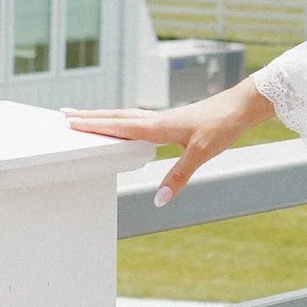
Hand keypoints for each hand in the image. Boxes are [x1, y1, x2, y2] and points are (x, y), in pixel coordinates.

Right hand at [71, 79, 269, 204]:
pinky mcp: (172, 120)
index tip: (70, 123)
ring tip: (85, 117)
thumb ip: (178, 176)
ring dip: (104, 117)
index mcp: (158, 126)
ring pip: (126, 116)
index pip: (119, 126)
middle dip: (89, 117)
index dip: (94, 125)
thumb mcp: (200, 153)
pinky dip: (122, 120)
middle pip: (116, 117)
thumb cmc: (222, 126)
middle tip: (64, 115)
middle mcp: (157, 119)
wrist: (242, 106)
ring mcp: (164, 118)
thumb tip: (160, 199)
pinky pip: (138, 119)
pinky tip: (123, 125)